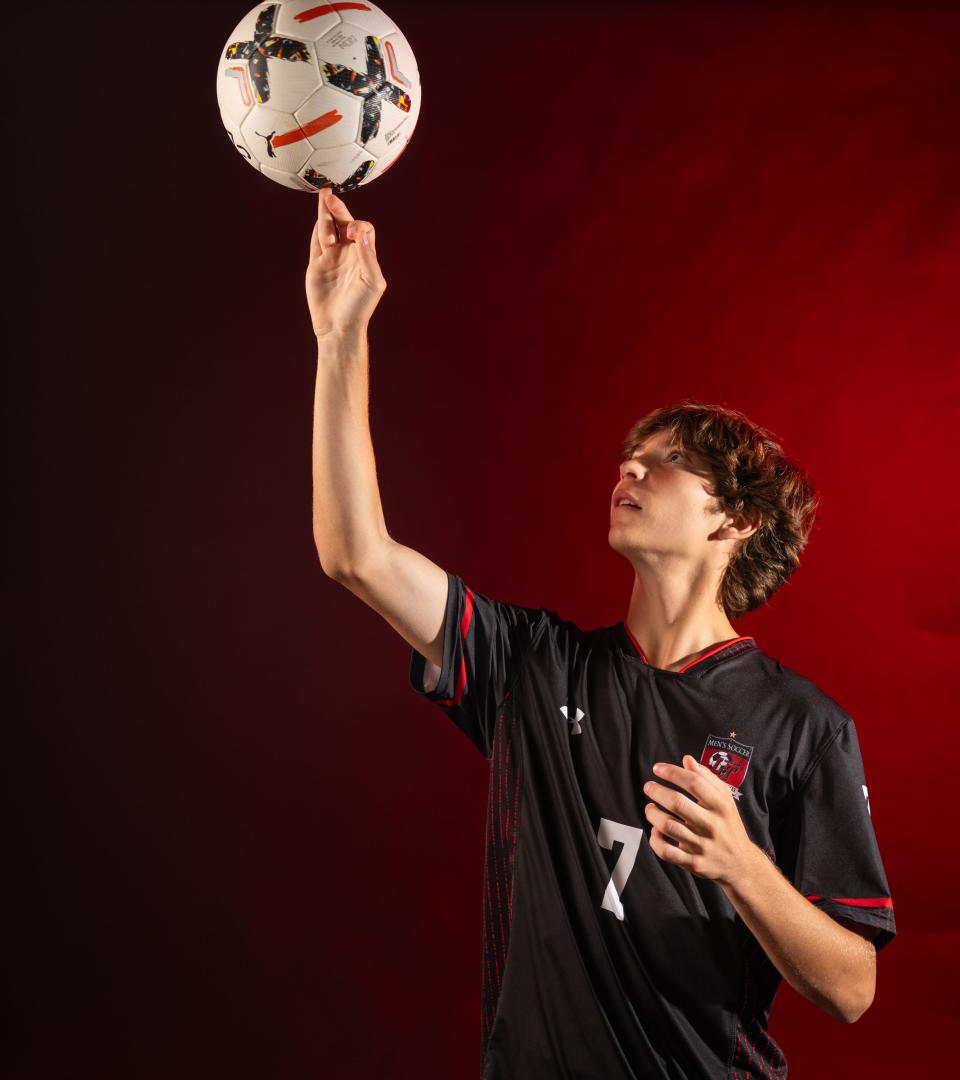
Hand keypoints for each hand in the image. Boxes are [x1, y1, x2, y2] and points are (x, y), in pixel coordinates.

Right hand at [306, 187, 386, 336]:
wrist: (338, 326)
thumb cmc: (360, 307)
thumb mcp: (372, 282)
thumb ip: (368, 256)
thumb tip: (359, 232)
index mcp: (364, 256)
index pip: (363, 229)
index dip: (357, 225)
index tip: (351, 233)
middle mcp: (348, 254)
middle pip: (343, 223)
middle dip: (338, 209)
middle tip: (329, 195)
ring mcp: (331, 259)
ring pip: (327, 229)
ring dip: (325, 213)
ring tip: (322, 195)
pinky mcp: (317, 266)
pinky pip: (316, 243)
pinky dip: (317, 230)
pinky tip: (318, 218)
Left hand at [642, 755, 758, 886]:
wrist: (741, 864)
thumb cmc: (728, 825)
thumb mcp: (725, 799)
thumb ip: (707, 778)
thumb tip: (687, 760)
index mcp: (721, 806)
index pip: (694, 783)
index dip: (672, 772)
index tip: (657, 768)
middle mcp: (713, 825)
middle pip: (678, 803)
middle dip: (657, 791)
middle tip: (648, 787)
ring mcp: (703, 845)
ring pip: (669, 826)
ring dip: (653, 814)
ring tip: (650, 807)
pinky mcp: (694, 863)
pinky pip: (668, 852)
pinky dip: (656, 841)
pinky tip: (655, 832)